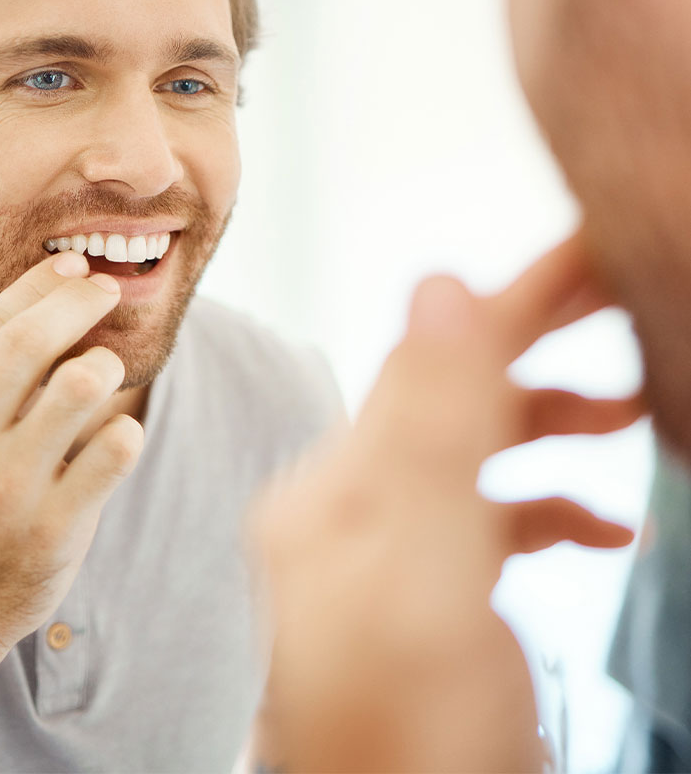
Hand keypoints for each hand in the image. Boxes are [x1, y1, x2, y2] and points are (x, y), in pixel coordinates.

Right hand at [0, 251, 143, 684]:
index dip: (37, 286)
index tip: (70, 267)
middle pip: (32, 344)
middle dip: (80, 302)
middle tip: (108, 290)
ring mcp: (9, 490)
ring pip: (79, 388)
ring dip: (104, 363)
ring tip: (106, 365)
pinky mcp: (55, 530)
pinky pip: (113, 454)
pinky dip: (126, 431)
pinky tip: (118, 433)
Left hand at [250, 235, 643, 772]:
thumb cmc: (402, 743)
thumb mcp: (427, 579)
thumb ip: (435, 434)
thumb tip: (440, 287)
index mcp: (336, 489)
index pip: (434, 359)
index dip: (521, 297)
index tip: (594, 244)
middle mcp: (351, 507)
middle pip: (456, 391)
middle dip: (545, 341)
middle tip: (630, 298)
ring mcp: (390, 553)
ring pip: (479, 451)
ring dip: (553, 422)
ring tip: (632, 410)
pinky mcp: (429, 598)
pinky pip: (492, 523)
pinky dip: (553, 509)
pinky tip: (604, 530)